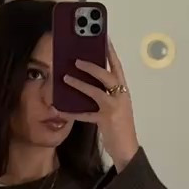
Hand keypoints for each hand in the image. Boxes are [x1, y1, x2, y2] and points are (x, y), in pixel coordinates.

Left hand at [65, 42, 139, 169]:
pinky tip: (60, 109)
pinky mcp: (105, 121)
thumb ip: (106, 93)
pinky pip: (85, 114)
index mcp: (123, 91)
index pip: (118, 67)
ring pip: (95, 92)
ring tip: (65, 78)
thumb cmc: (121, 125)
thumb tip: (87, 81)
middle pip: (107, 76)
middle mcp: (120, 97)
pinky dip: (72, 112)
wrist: (128, 148)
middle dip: (92, 66)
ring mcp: (114, 108)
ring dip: (79, 84)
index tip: (104, 39)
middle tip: (77, 59)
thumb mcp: (117, 106)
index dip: (111, 53)